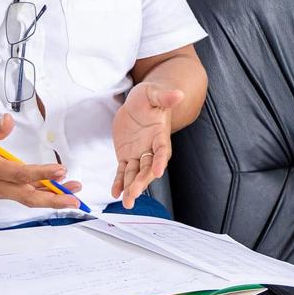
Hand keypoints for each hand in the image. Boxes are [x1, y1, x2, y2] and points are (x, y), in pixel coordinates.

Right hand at [0, 114, 82, 208]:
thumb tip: (7, 119)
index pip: (19, 174)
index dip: (42, 174)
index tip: (61, 170)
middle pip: (28, 196)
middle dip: (54, 199)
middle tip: (75, 199)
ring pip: (28, 199)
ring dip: (52, 199)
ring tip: (74, 195)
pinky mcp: (1, 192)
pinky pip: (24, 197)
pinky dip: (42, 197)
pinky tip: (57, 192)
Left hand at [112, 82, 183, 208]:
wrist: (139, 103)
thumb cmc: (149, 96)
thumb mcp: (153, 93)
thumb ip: (165, 96)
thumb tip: (178, 94)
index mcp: (160, 134)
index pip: (162, 149)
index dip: (160, 160)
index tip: (158, 171)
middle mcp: (151, 147)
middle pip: (148, 167)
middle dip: (143, 180)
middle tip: (136, 192)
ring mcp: (138, 153)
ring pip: (135, 173)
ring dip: (131, 187)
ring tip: (127, 202)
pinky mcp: (126, 155)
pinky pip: (123, 171)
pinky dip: (119, 182)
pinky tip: (115, 193)